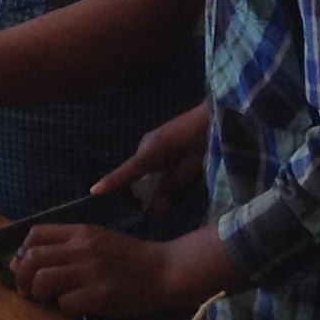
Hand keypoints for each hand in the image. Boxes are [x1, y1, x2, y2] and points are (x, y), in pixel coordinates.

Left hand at [15, 225, 183, 319]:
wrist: (166, 271)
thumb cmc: (131, 258)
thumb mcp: (98, 240)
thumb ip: (67, 247)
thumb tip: (27, 261)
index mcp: (81, 232)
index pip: (35, 234)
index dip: (22, 252)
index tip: (26, 267)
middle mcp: (81, 248)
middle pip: (32, 259)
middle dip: (23, 278)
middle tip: (29, 292)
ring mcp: (90, 272)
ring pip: (43, 281)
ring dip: (39, 295)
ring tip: (49, 301)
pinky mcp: (100, 295)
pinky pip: (65, 303)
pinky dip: (64, 309)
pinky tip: (75, 309)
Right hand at [94, 104, 209, 217]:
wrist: (225, 108)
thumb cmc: (211, 134)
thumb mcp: (196, 164)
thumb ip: (174, 187)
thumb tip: (152, 210)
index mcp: (154, 148)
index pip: (128, 170)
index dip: (112, 182)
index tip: (94, 192)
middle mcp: (148, 145)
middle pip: (137, 176)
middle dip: (144, 195)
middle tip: (161, 211)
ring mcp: (154, 143)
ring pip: (149, 174)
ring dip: (159, 186)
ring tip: (182, 189)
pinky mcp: (163, 144)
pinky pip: (157, 167)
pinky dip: (165, 177)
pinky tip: (185, 178)